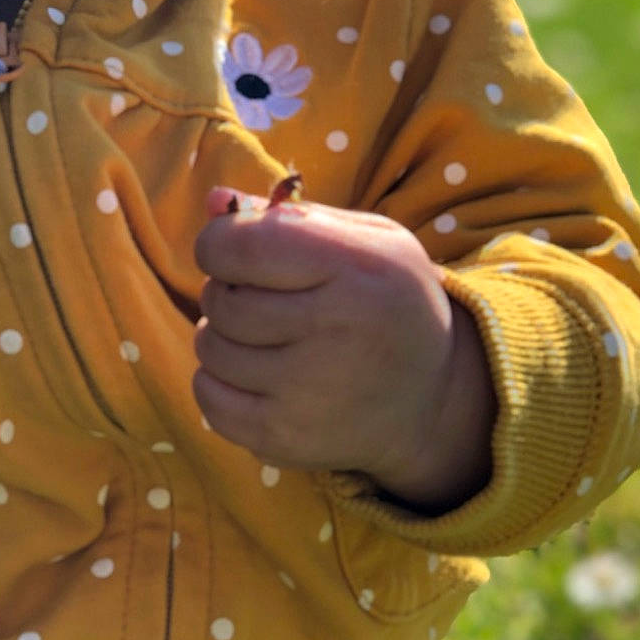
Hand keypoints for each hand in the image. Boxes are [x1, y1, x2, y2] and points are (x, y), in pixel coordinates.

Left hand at [192, 186, 494, 511]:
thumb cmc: (388, 300)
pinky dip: (218, 381)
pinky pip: (208, 399)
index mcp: (354, 270)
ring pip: (209, 347)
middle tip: (262, 297)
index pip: (241, 246)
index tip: (235, 251)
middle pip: (222, 300)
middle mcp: (332, 332)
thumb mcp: (366, 240)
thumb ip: (291, 216)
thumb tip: (213, 200)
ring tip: (264, 335)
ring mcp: (306, 393)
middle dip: (227, 290)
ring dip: (222, 335)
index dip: (219, 243)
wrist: (430, 396)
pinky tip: (255, 373)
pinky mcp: (285, 438)